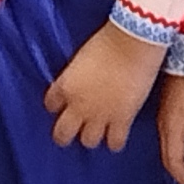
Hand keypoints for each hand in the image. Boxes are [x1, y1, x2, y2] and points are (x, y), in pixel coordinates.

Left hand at [44, 20, 168, 151]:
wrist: (133, 42)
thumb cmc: (108, 40)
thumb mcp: (81, 58)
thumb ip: (76, 76)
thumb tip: (81, 83)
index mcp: (65, 86)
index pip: (50, 104)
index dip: (57, 105)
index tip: (64, 103)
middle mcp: (78, 105)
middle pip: (62, 134)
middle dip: (65, 133)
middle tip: (73, 128)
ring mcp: (100, 116)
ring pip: (88, 142)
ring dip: (92, 136)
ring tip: (98, 129)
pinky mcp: (122, 120)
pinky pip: (114, 143)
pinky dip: (115, 141)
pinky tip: (117, 133)